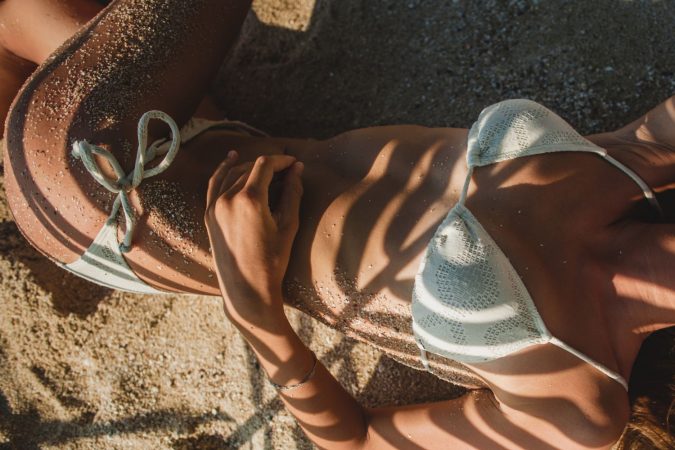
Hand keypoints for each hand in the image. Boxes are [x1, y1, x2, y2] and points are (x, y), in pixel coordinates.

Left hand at [204, 151, 303, 326]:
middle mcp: (228, 199)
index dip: (281, 160)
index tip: (294, 163)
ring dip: (251, 168)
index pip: (264, 165)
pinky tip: (232, 158)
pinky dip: (223, 170)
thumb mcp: (289, 226)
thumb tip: (297, 169)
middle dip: (269, 166)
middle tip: (287, 171)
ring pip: (233, 174)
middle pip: (249, 169)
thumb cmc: (273, 261)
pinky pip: (215, 184)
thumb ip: (292, 193)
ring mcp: (214, 207)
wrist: (247, 290)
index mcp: (249, 200)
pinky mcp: (208, 215)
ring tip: (268, 170)